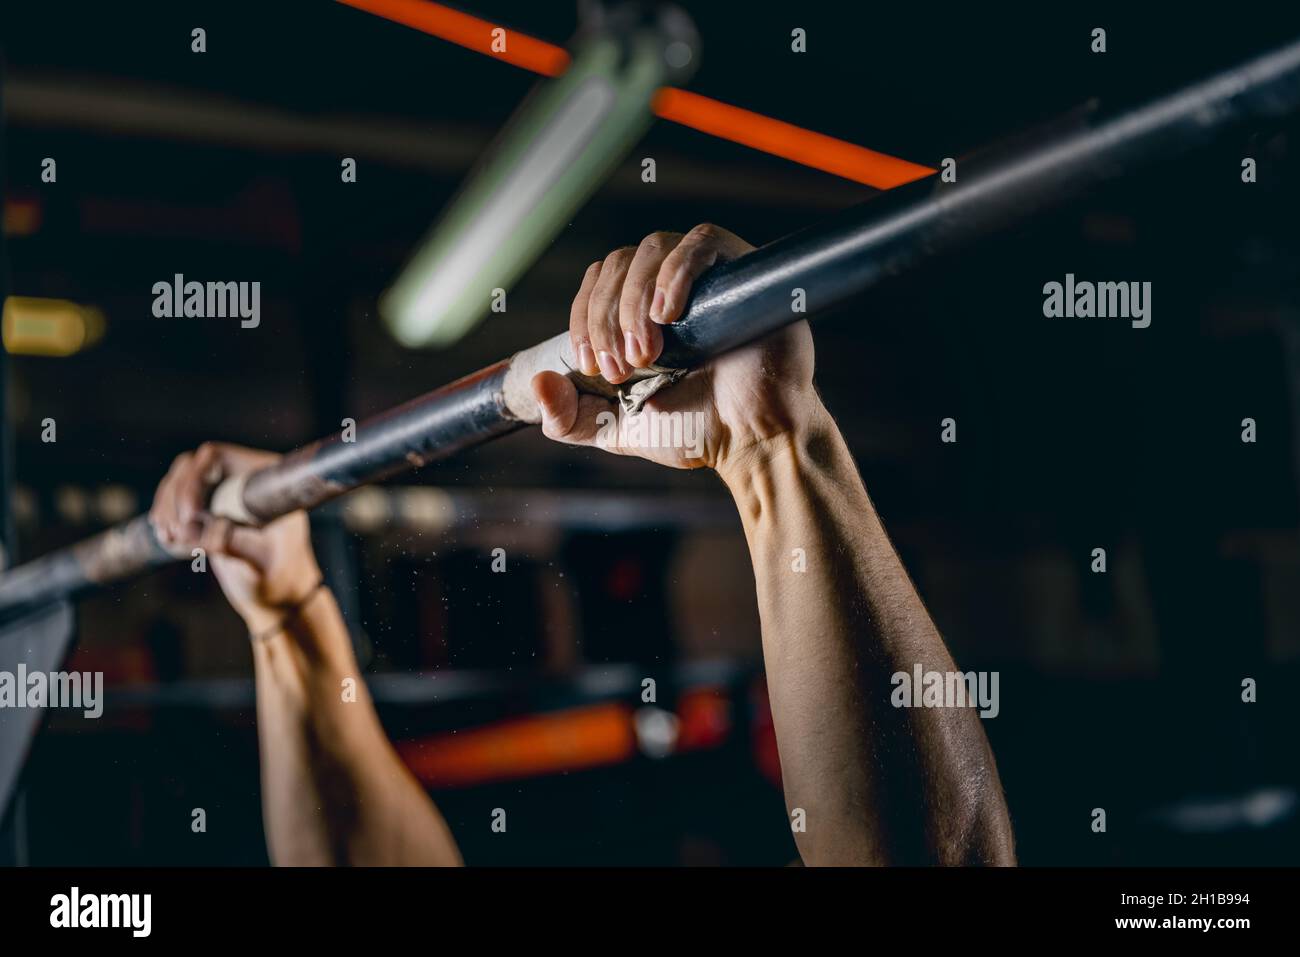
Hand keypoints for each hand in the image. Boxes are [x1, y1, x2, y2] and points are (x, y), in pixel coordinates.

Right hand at [149, 442, 321, 635]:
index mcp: (264, 479)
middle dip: (174, 497)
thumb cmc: (276, 577)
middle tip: (175, 534)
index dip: (193, 479)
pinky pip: (175, 501)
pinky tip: (169, 540)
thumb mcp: (258, 564)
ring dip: (165, 508)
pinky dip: (165, 517)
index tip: (189, 517)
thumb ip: (236, 547)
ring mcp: (224, 491)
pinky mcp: (209, 509)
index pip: (216, 457)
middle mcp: (242, 477)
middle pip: (190, 466)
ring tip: (169, 539)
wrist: (275, 594)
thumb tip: (211, 532)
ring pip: (178, 482)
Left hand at [530, 223, 816, 476]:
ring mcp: (706, 277)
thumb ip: (568, 417)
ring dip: (635, 302)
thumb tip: (536, 382)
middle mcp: (670, 288)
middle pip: (617, 264)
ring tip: (650, 355)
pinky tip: (669, 315)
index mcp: (639, 313)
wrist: (752, 440)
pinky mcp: (741, 271)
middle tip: (623, 368)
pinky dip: (675, 273)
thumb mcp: (615, 429)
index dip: (583, 319)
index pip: (595, 283)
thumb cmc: (695, 431)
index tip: (593, 367)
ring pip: (650, 249)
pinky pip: (701, 242)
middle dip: (606, 318)